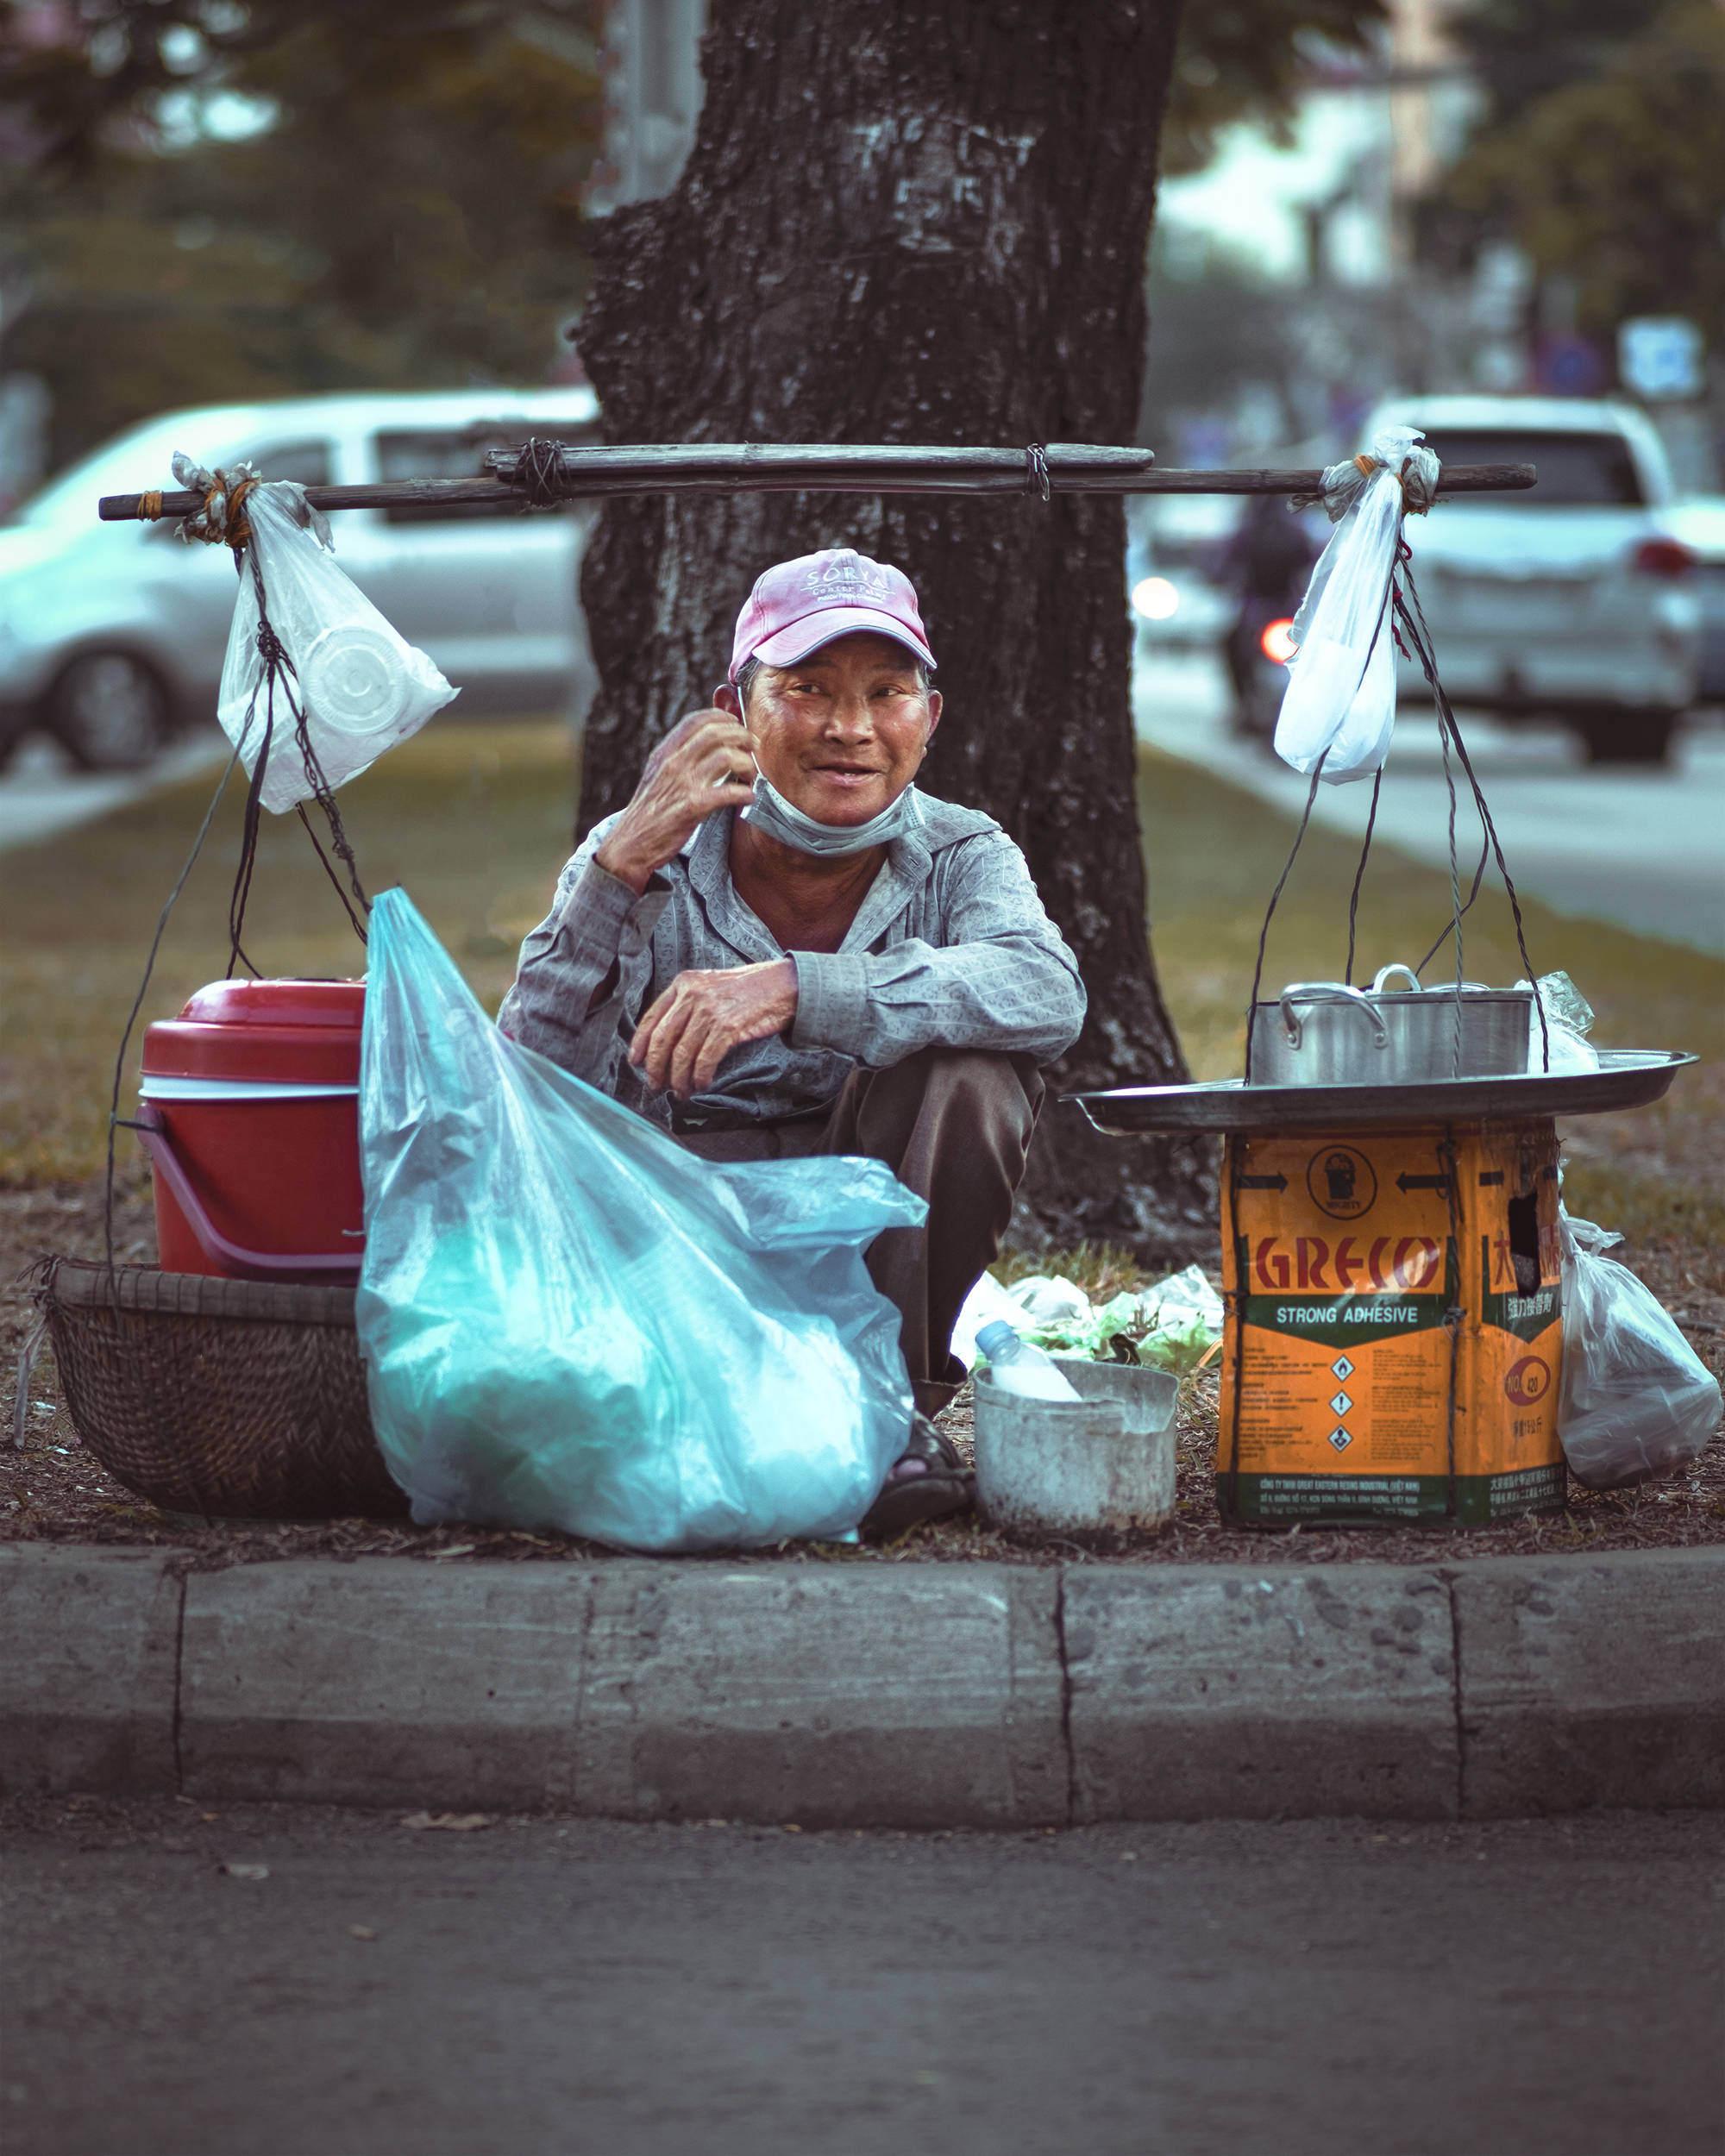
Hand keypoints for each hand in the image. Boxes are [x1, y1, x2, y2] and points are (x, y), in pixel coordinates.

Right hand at [593, 710, 756, 893]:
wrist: (629, 845)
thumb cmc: (648, 814)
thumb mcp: (657, 777)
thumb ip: (677, 760)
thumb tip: (705, 746)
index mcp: (664, 753)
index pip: (695, 721)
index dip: (721, 717)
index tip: (736, 723)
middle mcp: (673, 763)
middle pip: (716, 734)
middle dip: (742, 736)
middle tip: (754, 746)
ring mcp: (682, 784)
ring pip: (726, 757)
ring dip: (747, 764)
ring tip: (751, 775)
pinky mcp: (692, 807)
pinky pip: (728, 792)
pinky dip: (744, 793)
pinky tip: (748, 797)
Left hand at [628, 959, 798, 1096]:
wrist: (782, 986)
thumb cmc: (748, 990)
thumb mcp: (710, 986)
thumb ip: (687, 1004)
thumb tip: (667, 1039)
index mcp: (683, 983)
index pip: (651, 1017)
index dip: (640, 1044)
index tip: (635, 1062)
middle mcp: (692, 995)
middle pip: (662, 1039)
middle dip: (656, 1068)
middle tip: (656, 1085)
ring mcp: (710, 1011)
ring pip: (682, 1054)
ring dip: (679, 1079)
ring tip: (681, 1092)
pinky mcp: (727, 1027)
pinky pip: (705, 1060)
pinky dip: (700, 1077)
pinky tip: (702, 1085)